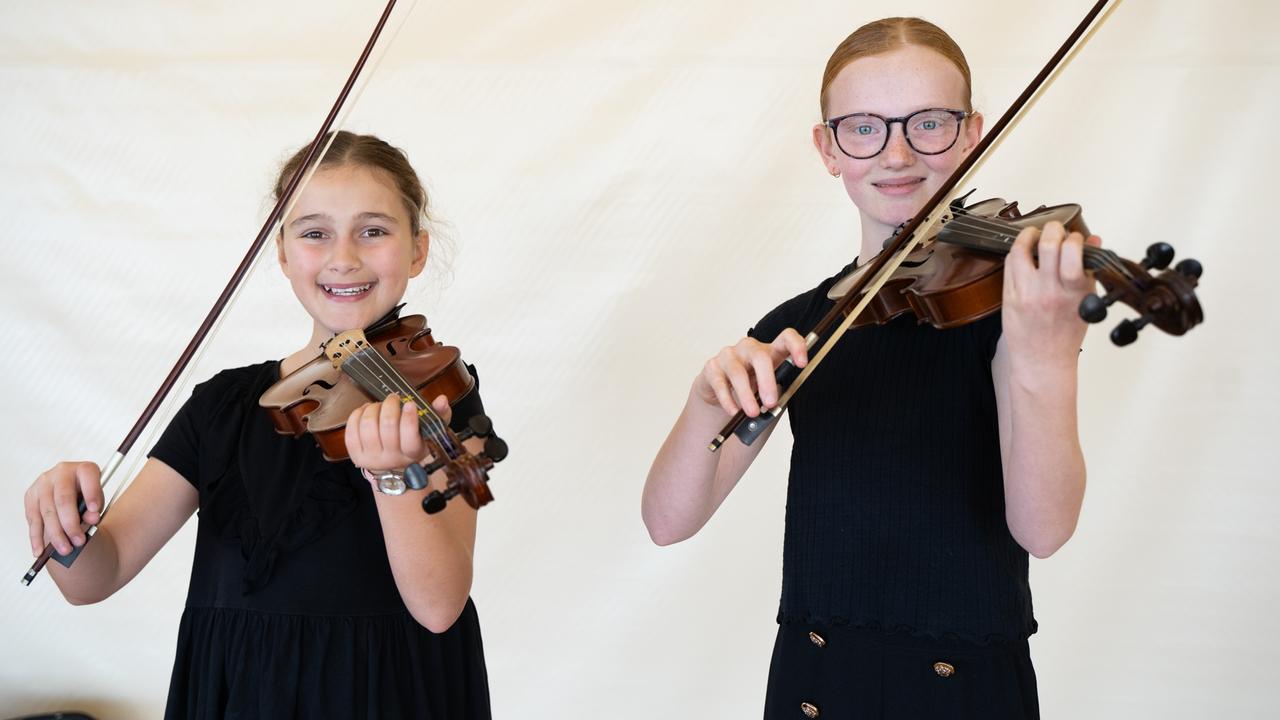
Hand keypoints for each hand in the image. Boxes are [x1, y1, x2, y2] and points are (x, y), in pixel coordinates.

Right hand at [25, 461, 102, 556]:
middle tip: (79, 542)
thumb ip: (95, 509)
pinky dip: (36, 537)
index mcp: (84, 469)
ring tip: (65, 549)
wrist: (73, 492)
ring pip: (47, 512)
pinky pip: (33, 519)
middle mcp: (62, 472)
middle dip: (70, 524)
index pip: (88, 477)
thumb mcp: (97, 500)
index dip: (92, 495)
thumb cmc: (87, 496)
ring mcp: (43, 483)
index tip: (95, 514)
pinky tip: (40, 550)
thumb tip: (92, 519)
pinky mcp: (30, 495)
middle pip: (63, 500)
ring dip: (55, 534)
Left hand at [345, 394, 452, 472]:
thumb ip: (439, 415)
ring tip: (380, 405)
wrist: (392, 469)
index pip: (411, 437)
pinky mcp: (355, 454)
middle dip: (390, 405)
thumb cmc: (412, 445)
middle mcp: (391, 458)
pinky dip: (358, 414)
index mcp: (412, 453)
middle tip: (394, 398)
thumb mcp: (429, 434)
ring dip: (374, 408)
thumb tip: (442, 399)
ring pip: (368, 425)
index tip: (411, 404)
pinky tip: (366, 410)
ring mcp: (371, 458)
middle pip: (388, 426)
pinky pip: (352, 429)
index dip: (410, 417)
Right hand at [695, 329, 807, 416]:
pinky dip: (728, 400)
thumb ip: (774, 395)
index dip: (796, 346)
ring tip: (752, 412)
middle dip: (767, 381)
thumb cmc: (750, 389)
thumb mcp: (767, 390)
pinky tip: (734, 411)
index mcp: (770, 351)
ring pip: (738, 372)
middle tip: (771, 403)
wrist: (721, 393)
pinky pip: (720, 383)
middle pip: (760, 356)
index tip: (802, 364)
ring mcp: (729, 355)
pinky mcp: (712, 367)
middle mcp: (749, 348)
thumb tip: (774, 408)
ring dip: (746, 395)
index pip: (786, 337)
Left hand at [1002, 220, 1102, 364]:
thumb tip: (1093, 240)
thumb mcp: (1087, 302)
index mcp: (1073, 292)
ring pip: (1022, 250)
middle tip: (1055, 229)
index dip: (1075, 237)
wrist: (1043, 360)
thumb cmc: (1066, 333)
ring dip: (1029, 234)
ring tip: (1035, 234)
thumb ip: (1089, 270)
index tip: (1075, 238)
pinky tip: (1023, 250)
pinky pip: (1009, 264)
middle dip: (1053, 229)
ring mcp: (1026, 293)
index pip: (1073, 252)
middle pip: (1048, 246)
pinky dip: (1017, 251)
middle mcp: (1049, 291)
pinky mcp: (1009, 296)